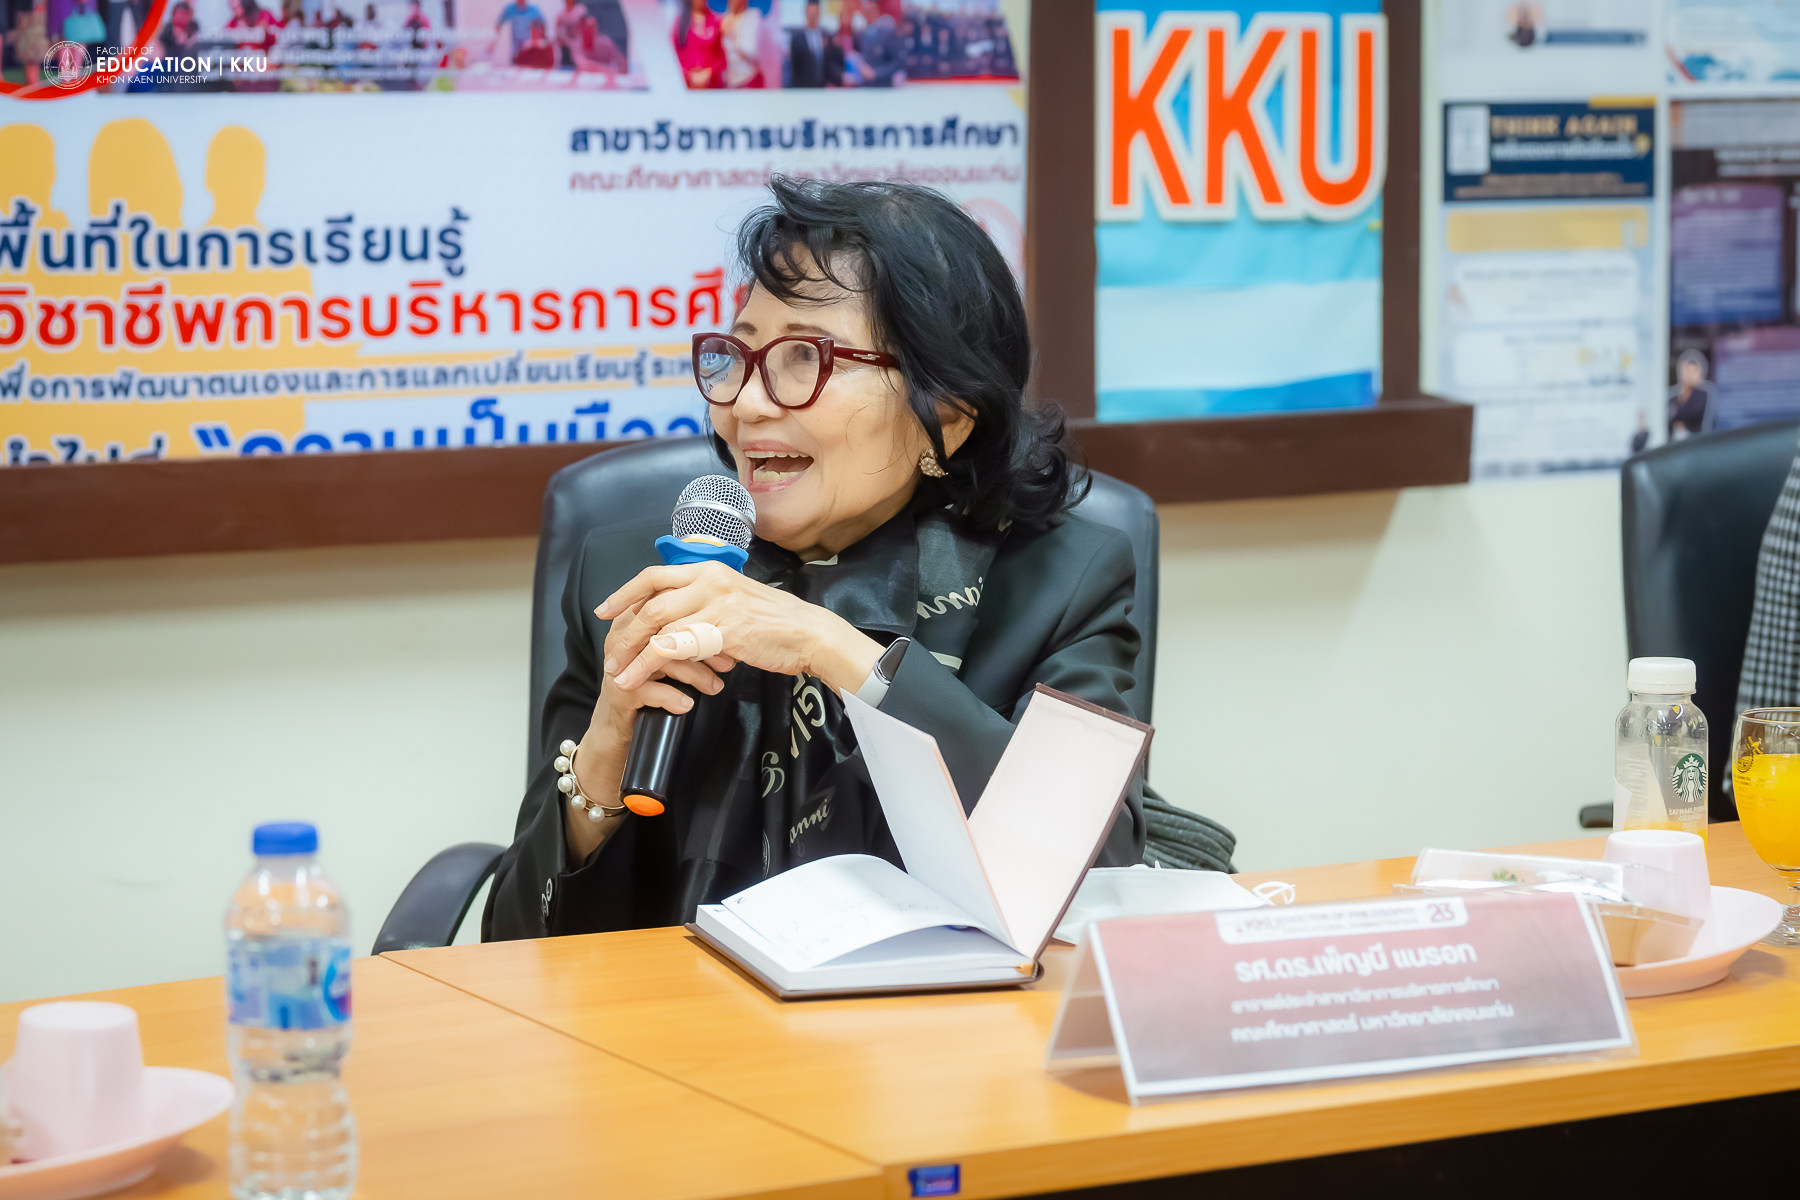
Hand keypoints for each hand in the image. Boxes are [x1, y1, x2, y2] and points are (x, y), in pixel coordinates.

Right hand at [562, 601, 733, 861]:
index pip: (673, 610)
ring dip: (695, 675)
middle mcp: (624, 638)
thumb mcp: (669, 658)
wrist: (615, 726)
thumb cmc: (648, 687)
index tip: (729, 638)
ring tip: (714, 687)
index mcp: (637, 620)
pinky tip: (688, 704)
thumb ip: (689, 638)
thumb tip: (727, 635)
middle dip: (703, 648)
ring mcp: (620, 664)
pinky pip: (653, 689)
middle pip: (669, 632)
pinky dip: (674, 697)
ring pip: (664, 659)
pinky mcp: (619, 692)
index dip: (703, 622)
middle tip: (727, 664)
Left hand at [595, 562, 882, 696]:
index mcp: (710, 570)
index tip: (605, 609)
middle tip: (608, 650)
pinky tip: (637, 680)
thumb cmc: (778, 622)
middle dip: (623, 629)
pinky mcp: (721, 631)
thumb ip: (708, 601)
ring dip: (631, 652)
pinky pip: (673, 648)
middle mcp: (709, 580)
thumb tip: (681, 619)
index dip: (625, 592)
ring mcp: (715, 604)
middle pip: (650, 601)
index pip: (655, 575)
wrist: (810, 633)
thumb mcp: (737, 599)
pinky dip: (648, 666)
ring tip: (616, 672)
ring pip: (657, 626)